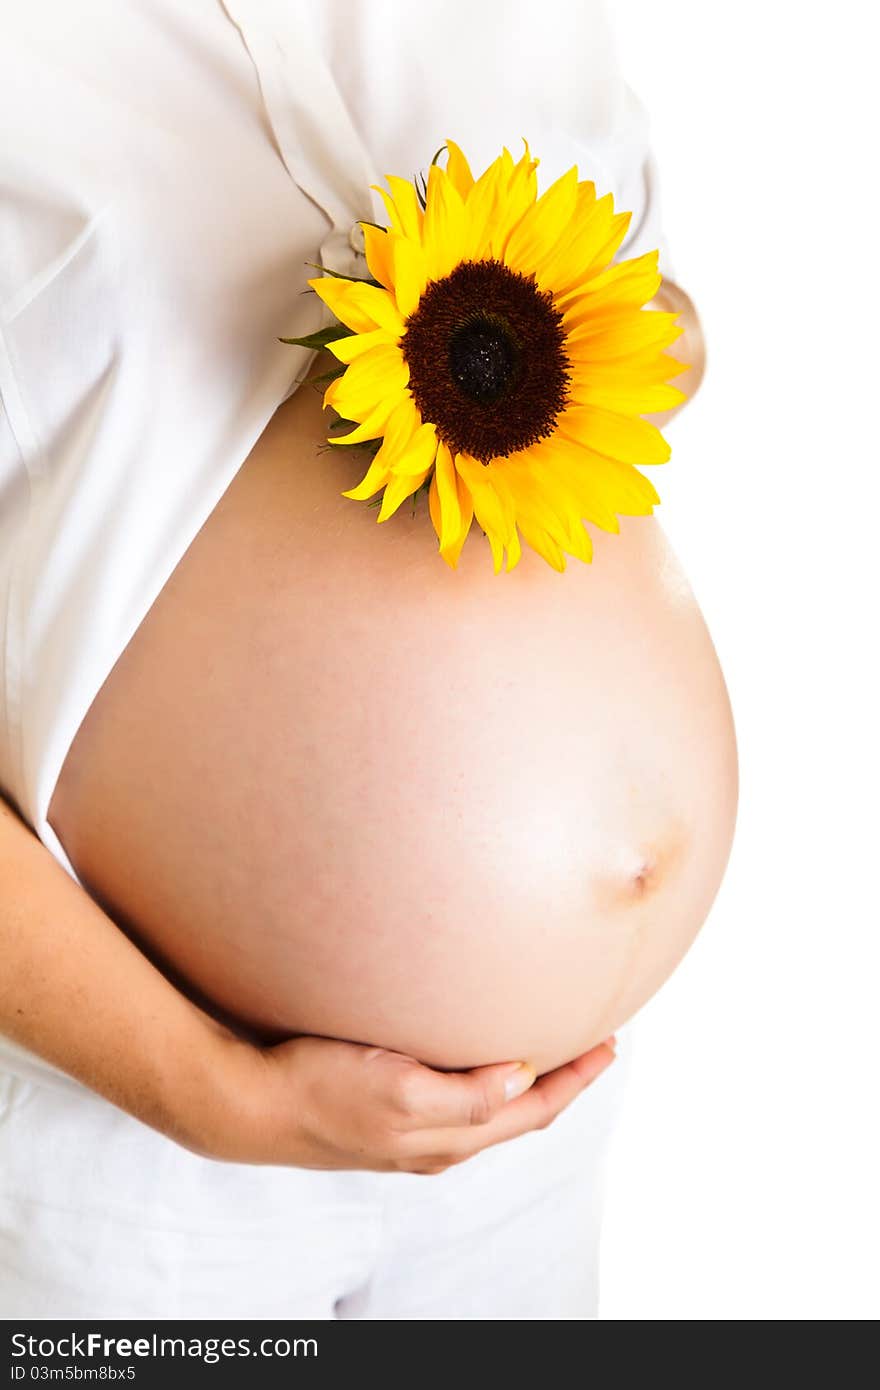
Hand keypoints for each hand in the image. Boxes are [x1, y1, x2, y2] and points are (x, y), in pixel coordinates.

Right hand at [199, 1032, 616, 1173]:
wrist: (250, 1105)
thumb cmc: (320, 1089)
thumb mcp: (399, 1091)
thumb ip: (466, 1095)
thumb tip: (522, 1077)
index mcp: (449, 1140)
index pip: (535, 1110)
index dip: (577, 1079)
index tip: (611, 1041)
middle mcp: (439, 1145)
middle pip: (521, 1114)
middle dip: (563, 1080)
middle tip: (595, 1038)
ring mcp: (412, 1136)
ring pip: (492, 1111)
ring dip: (528, 1081)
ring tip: (549, 1044)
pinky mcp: (388, 1117)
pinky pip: (460, 1103)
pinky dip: (488, 1080)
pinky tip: (479, 1054)